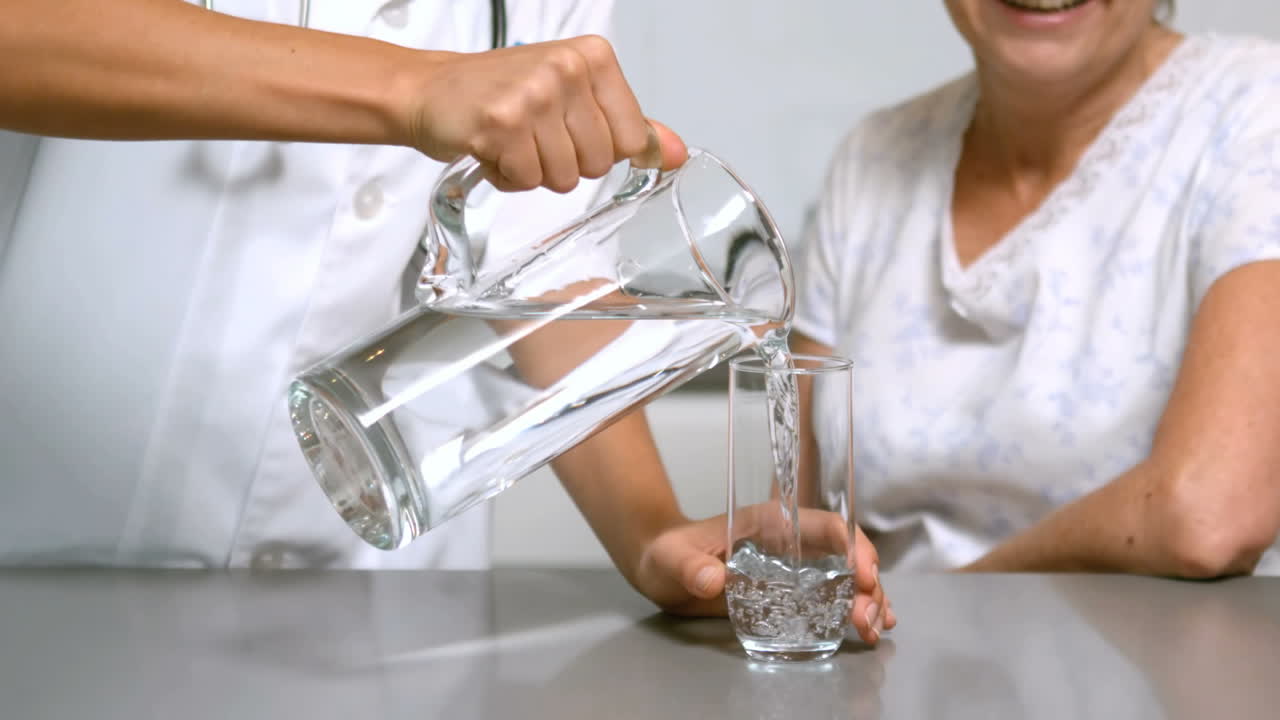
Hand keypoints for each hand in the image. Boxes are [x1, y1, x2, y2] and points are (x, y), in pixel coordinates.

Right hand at [401, 35, 687, 191]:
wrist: (431, 92)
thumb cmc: (502, 95)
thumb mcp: (574, 99)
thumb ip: (629, 127)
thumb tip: (677, 154)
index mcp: (593, 57)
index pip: (633, 139)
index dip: (600, 150)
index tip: (569, 129)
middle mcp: (567, 68)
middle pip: (599, 163)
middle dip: (565, 163)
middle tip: (533, 135)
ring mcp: (534, 94)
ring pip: (565, 178)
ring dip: (535, 172)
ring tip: (512, 142)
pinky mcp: (502, 123)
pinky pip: (527, 181)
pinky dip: (508, 178)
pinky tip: (492, 149)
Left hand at [631, 514, 896, 644]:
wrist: (662, 569)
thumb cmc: (668, 554)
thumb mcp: (673, 559)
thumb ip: (691, 568)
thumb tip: (713, 580)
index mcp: (771, 522)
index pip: (824, 525)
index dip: (851, 546)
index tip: (863, 576)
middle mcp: (791, 542)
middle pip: (845, 555)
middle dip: (866, 585)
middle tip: (868, 618)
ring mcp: (794, 568)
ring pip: (846, 578)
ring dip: (867, 601)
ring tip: (873, 629)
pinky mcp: (790, 592)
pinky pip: (832, 597)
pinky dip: (854, 610)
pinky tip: (872, 627)